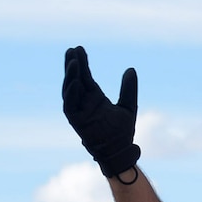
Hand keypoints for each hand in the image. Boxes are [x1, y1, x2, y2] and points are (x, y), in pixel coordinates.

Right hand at [62, 46, 140, 176]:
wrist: (120, 151)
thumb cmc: (123, 132)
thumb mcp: (128, 105)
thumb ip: (128, 88)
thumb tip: (130, 69)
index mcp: (95, 98)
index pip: (85, 77)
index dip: (82, 63)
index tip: (79, 49)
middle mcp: (85, 103)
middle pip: (75, 80)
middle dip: (72, 65)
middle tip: (71, 49)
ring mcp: (80, 112)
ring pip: (70, 91)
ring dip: (70, 76)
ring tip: (73, 61)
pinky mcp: (77, 122)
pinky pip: (70, 106)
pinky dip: (71, 94)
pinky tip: (75, 82)